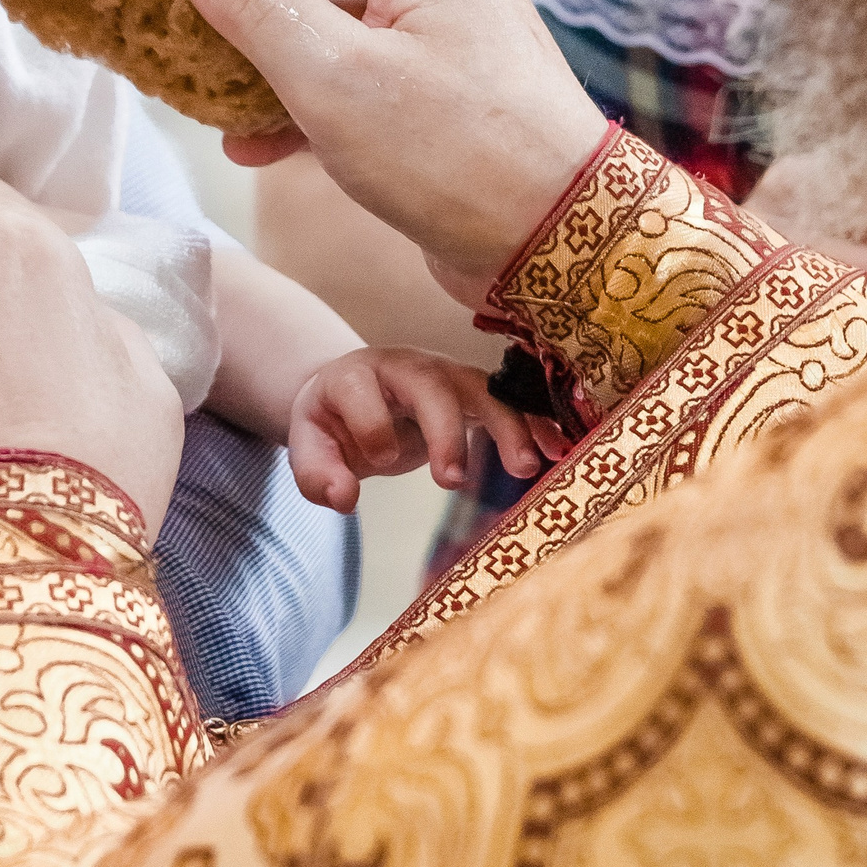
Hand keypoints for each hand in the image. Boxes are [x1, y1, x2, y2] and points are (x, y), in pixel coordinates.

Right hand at [148, 0, 605, 294]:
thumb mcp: (335, 81)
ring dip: (265, 3)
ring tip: (197, 30)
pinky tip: (248, 137)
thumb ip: (257, 1)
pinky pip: (354, 54)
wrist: (562, 242)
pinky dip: (297, 80)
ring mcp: (443, 21)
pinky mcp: (440, 81)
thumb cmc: (458, 158)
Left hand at [289, 346, 567, 511]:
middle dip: (445, 430)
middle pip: (430, 385)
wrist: (353, 393)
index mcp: (355, 375)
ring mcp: (443, 375)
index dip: (371, 426)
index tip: (379, 463)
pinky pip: (508, 400)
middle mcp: (404, 367)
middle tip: (450, 481)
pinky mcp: (471, 393)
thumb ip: (318, 474)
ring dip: (506, 424)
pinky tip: (557, 448)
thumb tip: (344, 499)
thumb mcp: (310, 445)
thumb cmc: (333, 423)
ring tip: (524, 466)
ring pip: (480, 388)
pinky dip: (533, 421)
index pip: (363, 393)